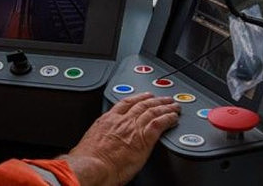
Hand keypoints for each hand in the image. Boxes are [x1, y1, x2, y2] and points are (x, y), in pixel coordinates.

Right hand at [62, 93, 180, 185]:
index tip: (143, 97)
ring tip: (173, 106)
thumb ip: (100, 138)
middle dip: (155, 100)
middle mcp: (122, 120)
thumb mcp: (91, 143)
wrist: (93, 166)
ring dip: (165, 107)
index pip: (125, 103)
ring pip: (153, 111)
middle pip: (142, 104)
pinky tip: (174, 118)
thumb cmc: (88, 160)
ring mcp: (133, 128)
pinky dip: (168, 119)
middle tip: (163, 99)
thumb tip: (101, 144)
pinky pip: (160, 124)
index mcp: (108, 120)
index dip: (137, 98)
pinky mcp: (144, 138)